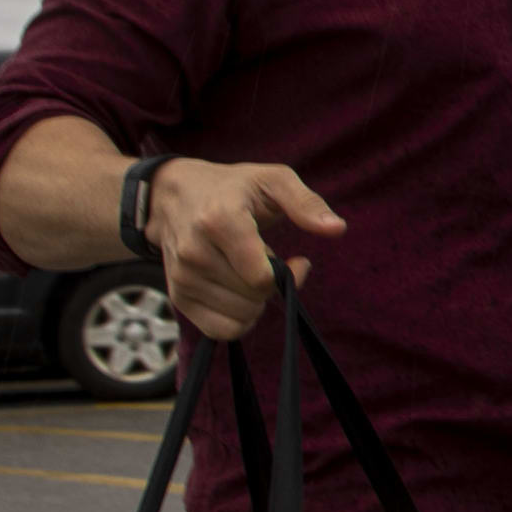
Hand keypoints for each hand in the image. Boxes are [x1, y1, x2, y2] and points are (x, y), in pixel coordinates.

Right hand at [145, 157, 347, 339]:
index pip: (261, 278)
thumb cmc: (233, 187)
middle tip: (269, 261)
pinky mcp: (178, 296)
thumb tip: (337, 228)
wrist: (174, 197)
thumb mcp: (273, 180)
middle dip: (272, 285)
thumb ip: (306, 204)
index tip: (298, 260)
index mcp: (220, 221)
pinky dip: (239, 320)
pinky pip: (221, 331)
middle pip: (254, 298)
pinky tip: (239, 293)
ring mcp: (183, 277)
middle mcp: (195, 252)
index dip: (289, 276)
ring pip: (240, 317)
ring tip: (248, 270)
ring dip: (256, 301)